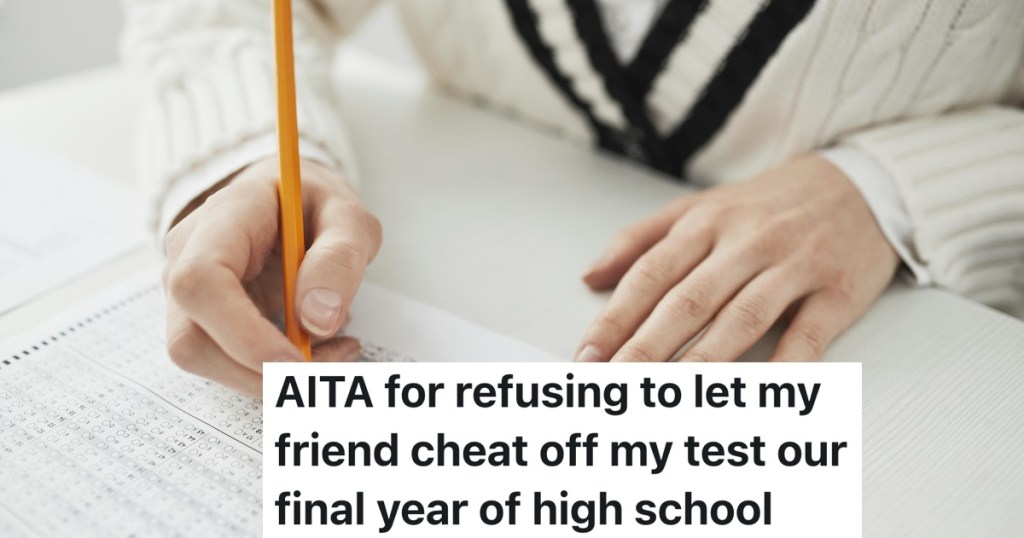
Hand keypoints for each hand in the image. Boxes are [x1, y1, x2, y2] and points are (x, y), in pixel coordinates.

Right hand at [163, 158, 381, 394]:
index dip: (242, 334)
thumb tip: (317, 319)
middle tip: (335, 361)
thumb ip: (341, 258)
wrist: (293, 202)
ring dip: (273, 377)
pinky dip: (275, 373)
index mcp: (224, 216)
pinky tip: (320, 350)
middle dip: (263, 370)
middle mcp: (187, 256)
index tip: (297, 361)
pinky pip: (225, 364)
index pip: (201, 281)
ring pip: (205, 360)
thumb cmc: (317, 207)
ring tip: (337, 349)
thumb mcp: (350, 217)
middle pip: (192, 338)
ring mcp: (188, 294)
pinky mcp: (202, 321)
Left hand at [576, 156, 898, 362]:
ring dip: (701, 363)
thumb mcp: (699, 207)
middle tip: (615, 385)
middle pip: (688, 302)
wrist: (857, 183)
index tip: (588, 357)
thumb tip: (590, 276)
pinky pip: (807, 335)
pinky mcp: (837, 290)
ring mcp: (793, 266)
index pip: (649, 276)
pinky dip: (784, 367)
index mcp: (706, 223)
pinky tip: (759, 393)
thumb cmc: (769, 206)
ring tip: (668, 398)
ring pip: (740, 319)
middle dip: (646, 349)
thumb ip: (641, 239)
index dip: (615, 320)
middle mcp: (746, 242)